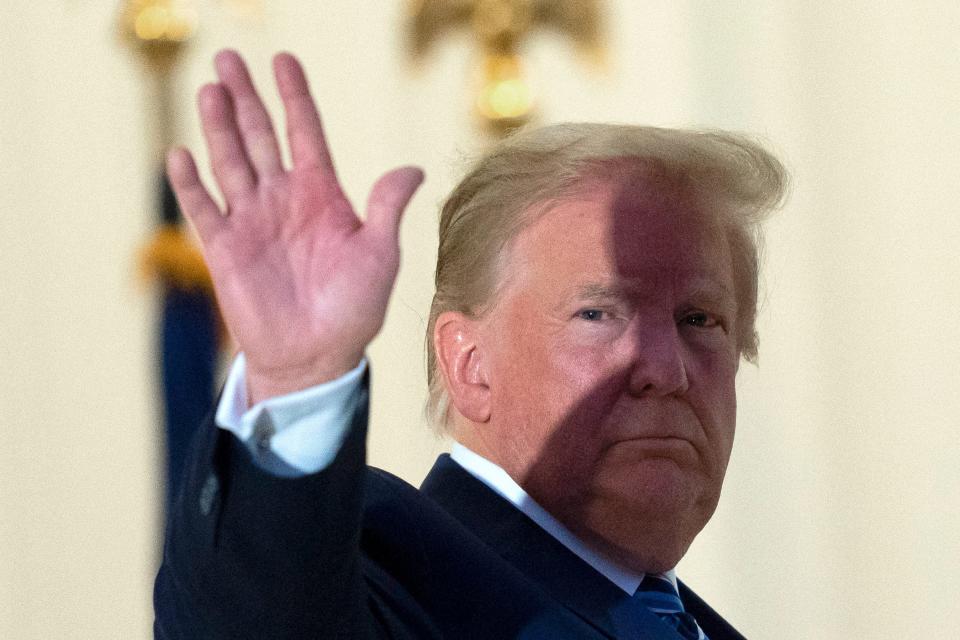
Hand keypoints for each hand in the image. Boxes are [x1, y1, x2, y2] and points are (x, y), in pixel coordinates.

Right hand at [167, 50, 423, 404]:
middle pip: (260, 136)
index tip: (285, 60)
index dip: (295, 96)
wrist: (316, 358)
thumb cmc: (354, 309)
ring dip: (219, 126)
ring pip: (230, 161)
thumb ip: (386, 208)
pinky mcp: (225, 248)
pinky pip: (203, 207)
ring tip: (210, 90)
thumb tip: (413, 169)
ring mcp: (252, 220)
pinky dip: (190, 182)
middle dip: (246, 98)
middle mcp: (283, 198)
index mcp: (322, 194)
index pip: (305, 132)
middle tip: (229, 59)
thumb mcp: (380, 255)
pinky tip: (181, 153)